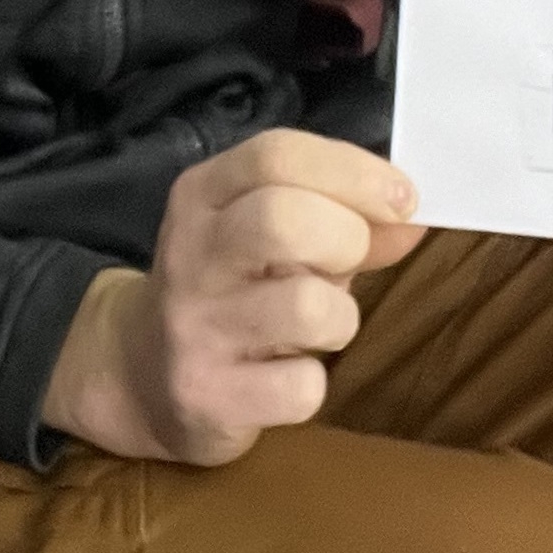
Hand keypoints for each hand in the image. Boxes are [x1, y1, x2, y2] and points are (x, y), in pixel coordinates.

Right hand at [41, 129, 422, 463]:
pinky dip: (310, 384)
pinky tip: (283, 377)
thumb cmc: (229, 291)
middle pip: (284, 219)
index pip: (277, 156)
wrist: (141, 374)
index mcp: (202, 196)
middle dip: (346, 239)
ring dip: (339, 320)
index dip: (354, 173)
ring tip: (314, 328)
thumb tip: (411, 219)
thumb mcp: (269, 237)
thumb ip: (342, 219)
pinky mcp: (208, 396)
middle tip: (348, 264)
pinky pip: (301, 387)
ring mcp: (194, 327)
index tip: (404, 200)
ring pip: (308, 306)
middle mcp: (190, 254)